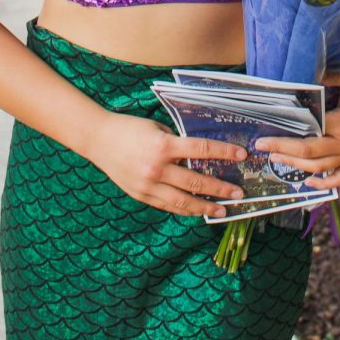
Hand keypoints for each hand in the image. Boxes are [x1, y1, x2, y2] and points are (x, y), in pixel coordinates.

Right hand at [86, 110, 247, 217]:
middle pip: (196, 181)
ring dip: (205, 207)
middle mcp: (157, 168)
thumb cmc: (130, 128)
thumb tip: (198, 154)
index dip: (224, 152)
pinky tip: (197, 210)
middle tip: (238, 193)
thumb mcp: (158, 128)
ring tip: (222, 211)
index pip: (202, 150)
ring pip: (182, 201)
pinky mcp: (141, 195)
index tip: (241, 155)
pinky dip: (184, 209)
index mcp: (164, 146)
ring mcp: (148, 185)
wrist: (98, 139)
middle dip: (220, 189)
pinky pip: (167, 206)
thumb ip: (176, 143)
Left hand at [254, 72, 339, 189]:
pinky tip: (308, 183)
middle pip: (309, 154)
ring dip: (296, 166)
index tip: (262, 137)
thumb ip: (323, 78)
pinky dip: (324, 183)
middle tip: (260, 148)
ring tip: (275, 159)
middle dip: (282, 152)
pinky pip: (339, 177)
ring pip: (320, 168)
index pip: (307, 135)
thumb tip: (295, 82)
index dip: (283, 138)